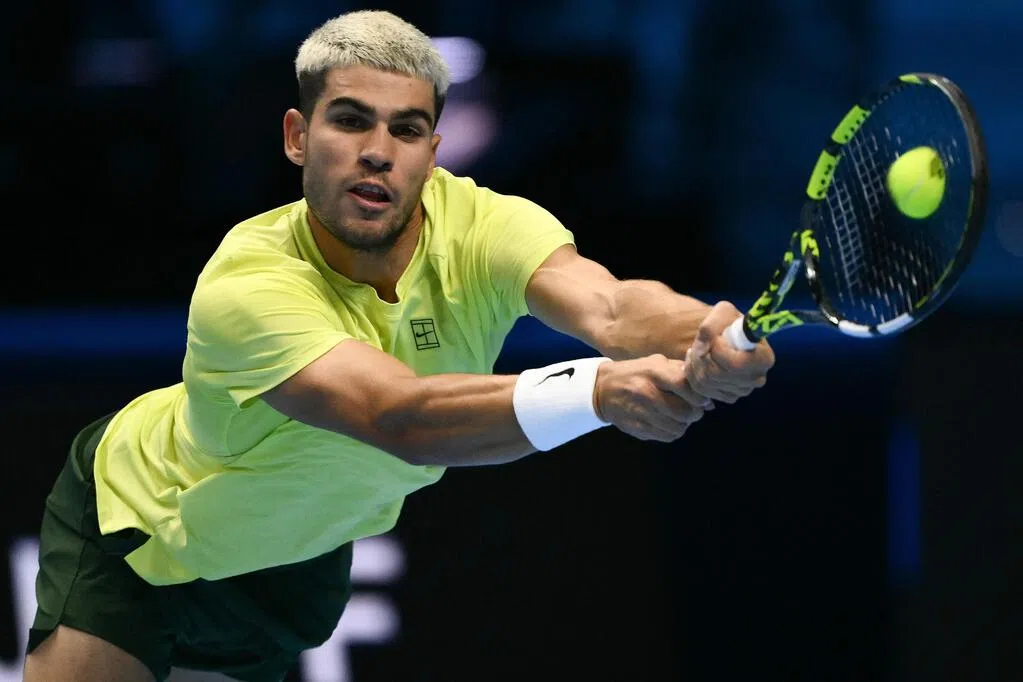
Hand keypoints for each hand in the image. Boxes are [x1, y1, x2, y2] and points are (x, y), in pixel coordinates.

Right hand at [594, 354, 710, 441]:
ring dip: (684, 424)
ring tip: (680, 417)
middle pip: (685, 411)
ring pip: (677, 427)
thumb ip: (682, 374)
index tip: (702, 399)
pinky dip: (672, 432)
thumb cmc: (634, 373)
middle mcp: (646, 392)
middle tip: (693, 410)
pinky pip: (665, 436)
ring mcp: (640, 412)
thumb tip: (708, 399)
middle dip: (695, 413)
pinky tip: (668, 423)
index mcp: (652, 372)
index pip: (685, 385)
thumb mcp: (655, 363)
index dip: (699, 396)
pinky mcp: (635, 427)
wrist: (601, 389)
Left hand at [684, 301, 774, 402]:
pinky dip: (694, 375)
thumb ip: (710, 327)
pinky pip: (702, 391)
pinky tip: (699, 362)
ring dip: (695, 364)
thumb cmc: (730, 321)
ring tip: (698, 351)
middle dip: (701, 357)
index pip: (734, 365)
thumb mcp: (723, 312)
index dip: (717, 351)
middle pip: (715, 375)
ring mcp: (743, 390)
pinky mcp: (729, 396)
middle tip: (701, 344)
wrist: (727, 335)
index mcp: (764, 358)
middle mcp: (757, 378)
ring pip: (705, 383)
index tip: (716, 339)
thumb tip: (701, 352)